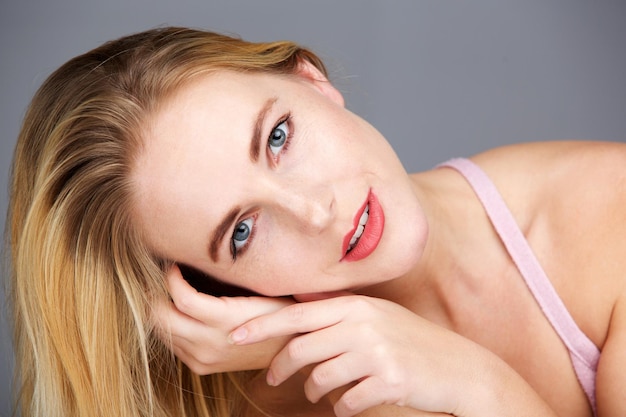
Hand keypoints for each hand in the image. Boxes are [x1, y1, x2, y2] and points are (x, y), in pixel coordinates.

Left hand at [152, 264, 293, 373]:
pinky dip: (170, 326)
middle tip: (160, 277)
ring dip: (160, 310)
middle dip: (154, 294)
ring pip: (161, 332)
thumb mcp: (258, 293)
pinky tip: (181, 313)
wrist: (289, 350)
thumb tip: (197, 256)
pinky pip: (172, 344)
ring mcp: (203, 358)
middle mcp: (210, 342)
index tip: (172, 264)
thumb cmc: (276, 312)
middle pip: (160, 318)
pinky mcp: (201, 367)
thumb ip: (228, 281)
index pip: (182, 298)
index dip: (170, 277)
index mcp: (227, 319)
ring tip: (169, 292)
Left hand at [229, 295, 553, 416]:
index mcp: (357, 306)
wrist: (460, 367)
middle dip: (280, 366)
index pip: (299, 314)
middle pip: (302, 347)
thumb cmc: (413, 342)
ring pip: (321, 378)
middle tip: (271, 378)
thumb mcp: (378, 318)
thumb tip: (298, 322)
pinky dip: (342, 406)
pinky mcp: (389, 381)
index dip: (264, 325)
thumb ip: (341, 317)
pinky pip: (346, 401)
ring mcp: (377, 353)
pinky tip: (350, 402)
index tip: (236, 335)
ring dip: (314, 390)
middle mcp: (363, 325)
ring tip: (320, 392)